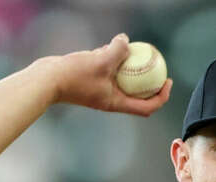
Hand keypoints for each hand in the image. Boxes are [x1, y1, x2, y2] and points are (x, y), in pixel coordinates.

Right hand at [47, 33, 172, 116]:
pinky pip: (108, 71)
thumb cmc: (73, 75)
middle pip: (138, 95)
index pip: (147, 107)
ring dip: (129, 68)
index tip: (168, 81)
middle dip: (150, 82)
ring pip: (122, 81)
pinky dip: (112, 60)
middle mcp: (110, 100)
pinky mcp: (91, 81)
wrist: (47, 80)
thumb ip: (117, 50)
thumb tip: (126, 40)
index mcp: (116, 103)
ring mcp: (100, 91)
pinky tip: (110, 46)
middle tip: (157, 65)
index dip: (162, 96)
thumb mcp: (101, 60)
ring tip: (132, 51)